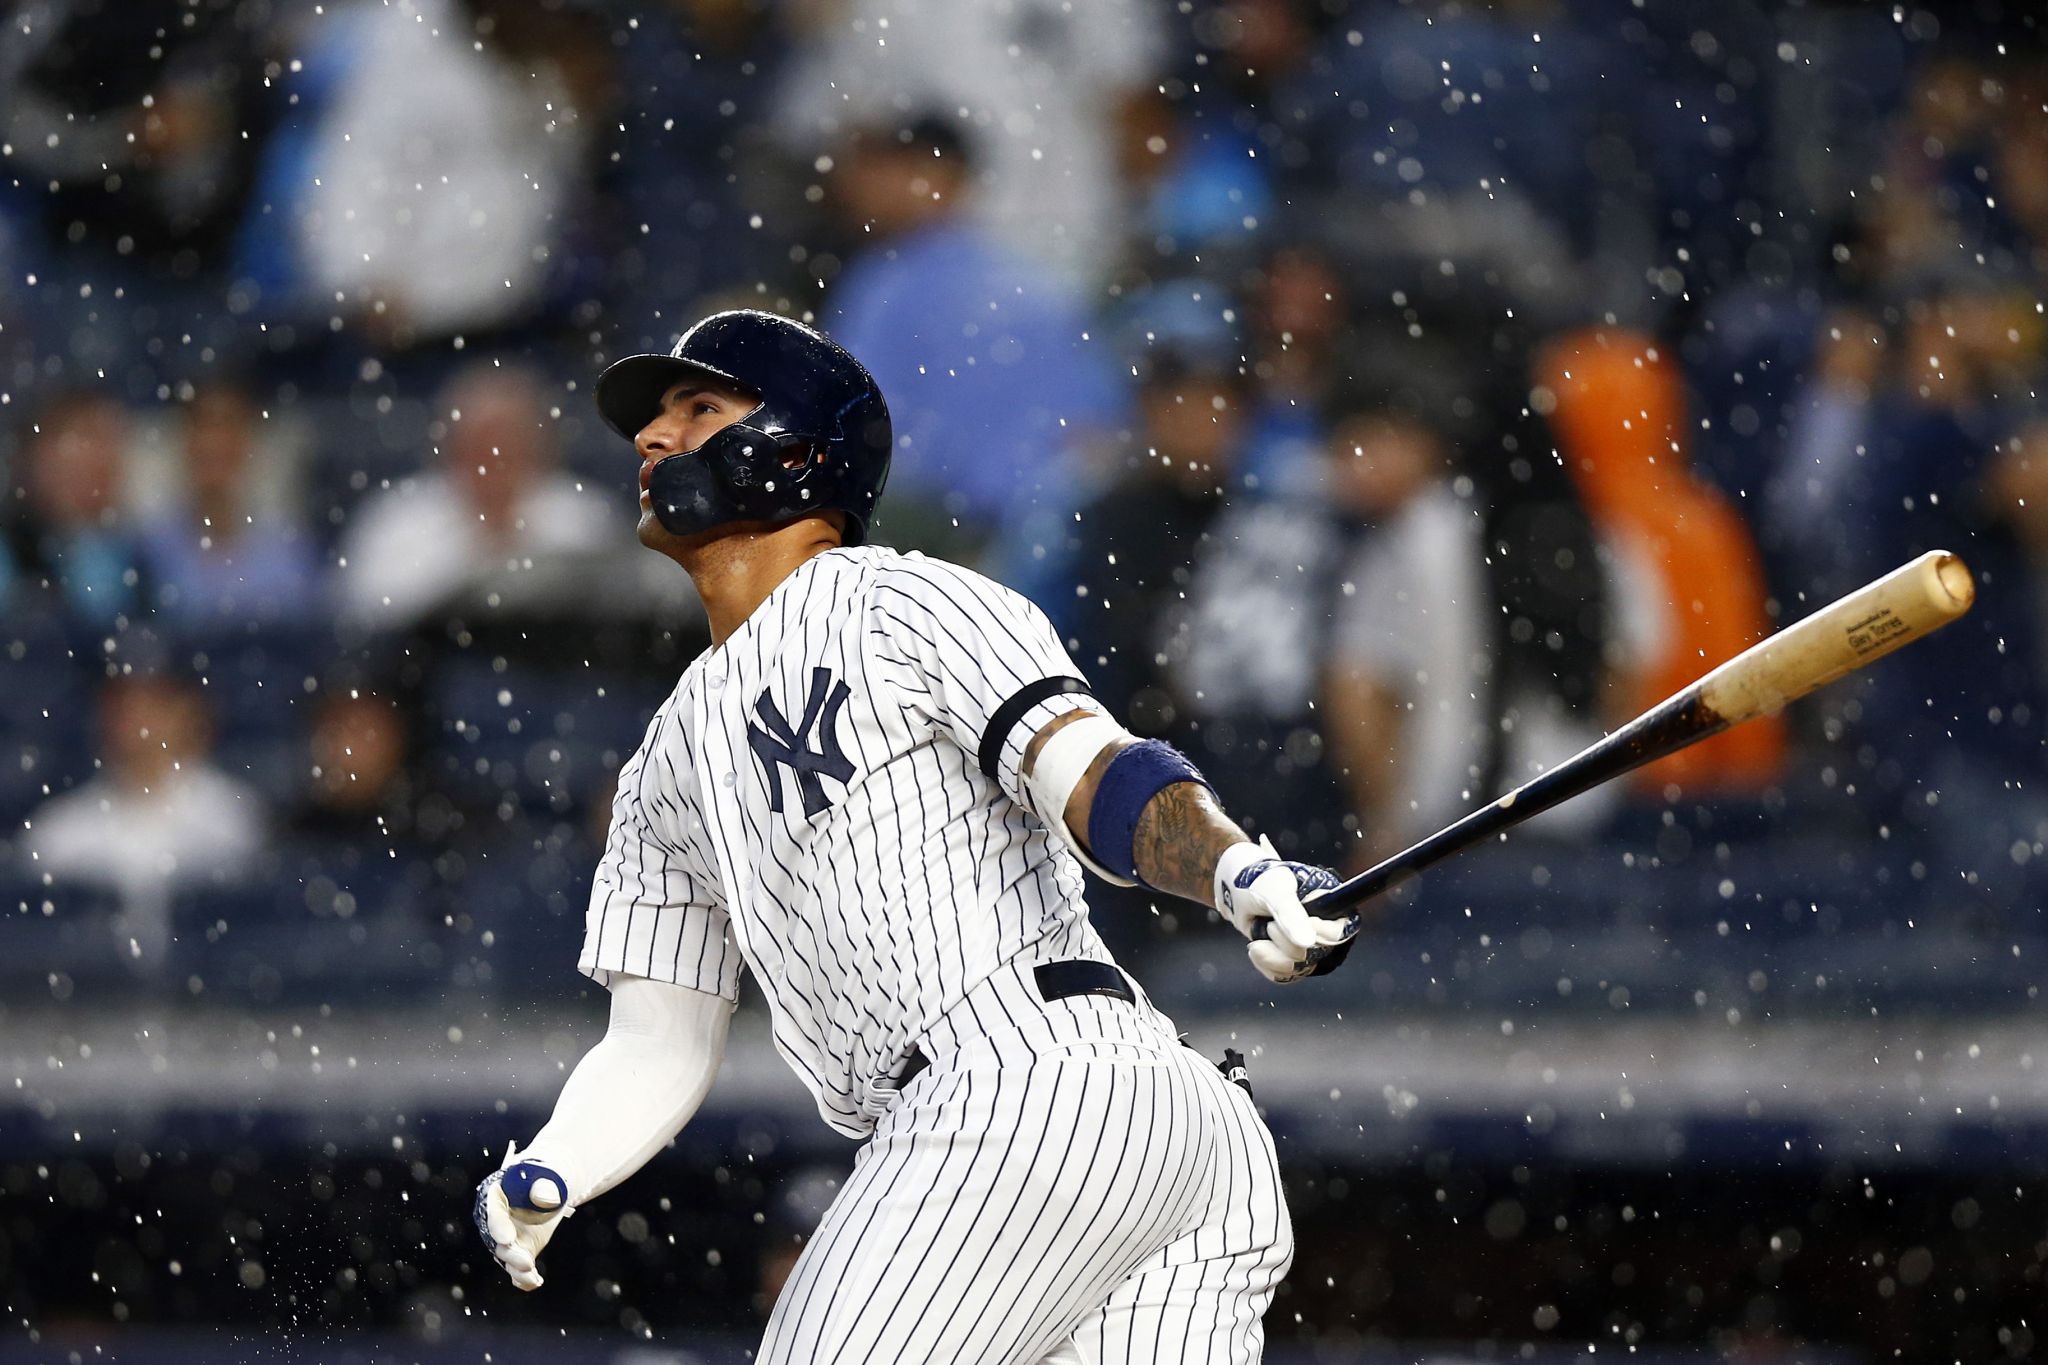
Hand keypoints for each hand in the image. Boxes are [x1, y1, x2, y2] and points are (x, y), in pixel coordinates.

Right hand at [474, 1141, 571, 1289]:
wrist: (551, 1186)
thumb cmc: (546, 1175)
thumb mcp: (547, 1174)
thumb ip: (545, 1185)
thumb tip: (546, 1199)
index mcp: (497, 1195)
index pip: (494, 1212)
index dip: (499, 1226)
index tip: (507, 1239)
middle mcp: (497, 1220)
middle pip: (497, 1240)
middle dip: (510, 1254)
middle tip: (526, 1263)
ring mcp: (508, 1238)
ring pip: (507, 1258)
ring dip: (517, 1270)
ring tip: (532, 1278)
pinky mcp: (520, 1250)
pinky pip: (518, 1268)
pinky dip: (525, 1278)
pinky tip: (535, 1283)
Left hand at [1213, 837, 1357, 983]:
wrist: (1237, 891)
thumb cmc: (1259, 882)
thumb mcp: (1273, 891)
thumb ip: (1291, 915)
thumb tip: (1307, 942)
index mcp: (1331, 901)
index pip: (1343, 930)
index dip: (1323, 935)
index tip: (1300, 925)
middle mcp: (1326, 926)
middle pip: (1320, 953)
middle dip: (1286, 942)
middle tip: (1269, 924)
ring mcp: (1311, 945)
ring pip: (1301, 968)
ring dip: (1273, 954)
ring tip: (1259, 934)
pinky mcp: (1295, 960)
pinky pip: (1286, 976)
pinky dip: (1267, 964)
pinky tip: (1257, 947)